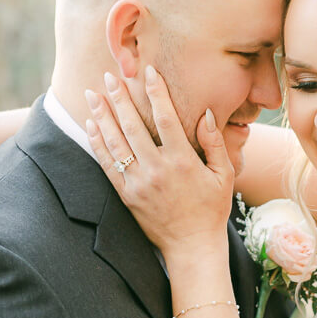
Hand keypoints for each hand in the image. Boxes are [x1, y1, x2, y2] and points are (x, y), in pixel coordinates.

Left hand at [85, 67, 233, 257]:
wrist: (192, 246)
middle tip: (109, 76)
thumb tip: (205, 114)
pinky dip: (97, 144)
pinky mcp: (126, 195)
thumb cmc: (212, 208)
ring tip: (92, 94)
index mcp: (183, 162)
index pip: (166, 118)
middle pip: (133, 126)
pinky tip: (91, 125)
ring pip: (115, 143)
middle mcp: (157, 170)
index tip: (148, 71)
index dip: (156, 92)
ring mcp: (139, 183)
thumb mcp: (225, 175)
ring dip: (102, 116)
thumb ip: (215, 143)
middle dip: (120, 98)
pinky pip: (107, 165)